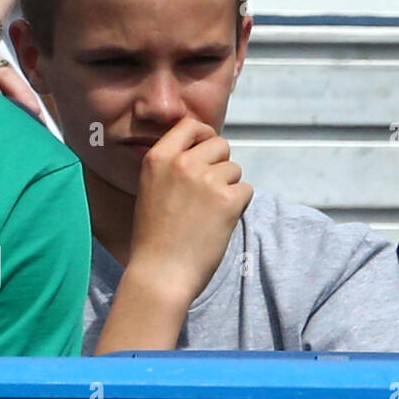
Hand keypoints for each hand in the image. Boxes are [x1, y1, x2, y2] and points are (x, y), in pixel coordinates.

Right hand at [125, 117, 253, 305]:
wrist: (160, 273)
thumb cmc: (155, 237)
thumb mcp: (152, 189)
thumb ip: (174, 167)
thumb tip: (206, 151)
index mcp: (158, 158)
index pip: (190, 125)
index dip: (204, 135)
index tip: (207, 150)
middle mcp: (182, 163)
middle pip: (220, 145)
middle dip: (220, 165)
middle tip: (208, 192)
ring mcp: (206, 180)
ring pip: (235, 169)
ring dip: (229, 187)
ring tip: (208, 212)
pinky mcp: (228, 199)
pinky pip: (246, 190)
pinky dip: (239, 205)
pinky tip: (220, 222)